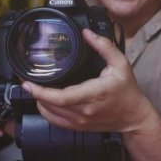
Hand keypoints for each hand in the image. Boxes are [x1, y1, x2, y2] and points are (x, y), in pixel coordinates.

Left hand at [22, 28, 151, 132]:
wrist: (133, 116)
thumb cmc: (127, 90)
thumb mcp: (120, 64)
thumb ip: (104, 46)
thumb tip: (87, 34)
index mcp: (92, 94)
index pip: (61, 97)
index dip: (41, 91)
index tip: (28, 83)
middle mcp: (83, 111)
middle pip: (50, 105)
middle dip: (35, 93)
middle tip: (27, 80)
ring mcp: (80, 122)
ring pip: (50, 114)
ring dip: (39, 101)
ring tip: (34, 88)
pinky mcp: (79, 127)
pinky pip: (56, 122)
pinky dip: (46, 111)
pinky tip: (44, 101)